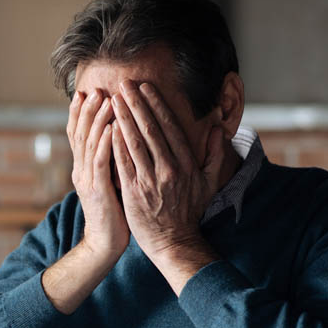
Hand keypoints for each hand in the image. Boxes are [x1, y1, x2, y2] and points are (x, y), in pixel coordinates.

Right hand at [67, 88, 129, 261]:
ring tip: (105, 99)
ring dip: (97, 120)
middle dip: (87, 110)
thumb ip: (108, 161)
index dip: (79, 113)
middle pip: (80, 134)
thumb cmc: (113, 213)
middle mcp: (81, 171)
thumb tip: (116, 139)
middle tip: (95, 89)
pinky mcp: (98, 190)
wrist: (105, 242)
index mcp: (83, 168)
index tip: (85, 92)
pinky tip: (112, 127)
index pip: (77, 135)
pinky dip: (105, 143)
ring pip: (89, 143)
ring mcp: (88, 180)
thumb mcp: (107, 182)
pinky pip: (101, 162)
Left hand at [110, 80, 223, 261]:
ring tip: (114, 100)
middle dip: (137, 104)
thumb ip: (216, 155)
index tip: (146, 88)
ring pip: (135, 143)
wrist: (174, 243)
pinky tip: (108, 128)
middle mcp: (169, 169)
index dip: (157, 105)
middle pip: (151, 130)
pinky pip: (123, 164)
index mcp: (186, 164)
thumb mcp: (209, 183)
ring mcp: (150, 180)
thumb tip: (219, 130)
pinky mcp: (133, 193)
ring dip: (124, 119)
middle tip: (125, 85)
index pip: (170, 127)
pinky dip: (116, 145)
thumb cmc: (190, 212)